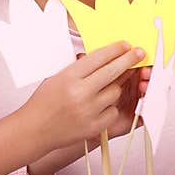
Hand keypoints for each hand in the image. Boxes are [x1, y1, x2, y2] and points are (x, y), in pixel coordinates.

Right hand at [27, 41, 145, 151]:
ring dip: (116, 86)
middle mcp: (80, 93)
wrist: (35, 129)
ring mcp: (88, 111)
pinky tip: (100, 104)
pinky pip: (113, 111)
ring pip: (116, 92)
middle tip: (139, 53)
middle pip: (113, 72)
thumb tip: (106, 56)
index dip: (115, 49)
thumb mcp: (57, 76)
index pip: (99, 57)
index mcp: (69, 77)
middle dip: (129, 60)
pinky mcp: (94, 127)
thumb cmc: (44, 101)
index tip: (126, 45)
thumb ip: (80, 67)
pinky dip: (110, 106)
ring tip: (108, 85)